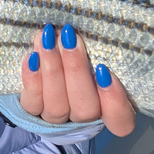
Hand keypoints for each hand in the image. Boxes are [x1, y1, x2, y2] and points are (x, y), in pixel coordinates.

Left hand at [20, 24, 135, 137]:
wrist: (43, 64)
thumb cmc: (77, 52)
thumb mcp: (95, 53)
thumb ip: (100, 54)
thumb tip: (98, 31)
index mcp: (108, 108)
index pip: (122, 121)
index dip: (116, 102)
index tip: (104, 70)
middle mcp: (84, 119)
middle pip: (86, 109)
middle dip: (76, 70)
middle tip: (69, 37)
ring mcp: (58, 119)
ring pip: (57, 107)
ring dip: (52, 70)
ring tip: (47, 39)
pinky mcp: (33, 113)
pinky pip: (32, 103)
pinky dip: (32, 80)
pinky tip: (32, 57)